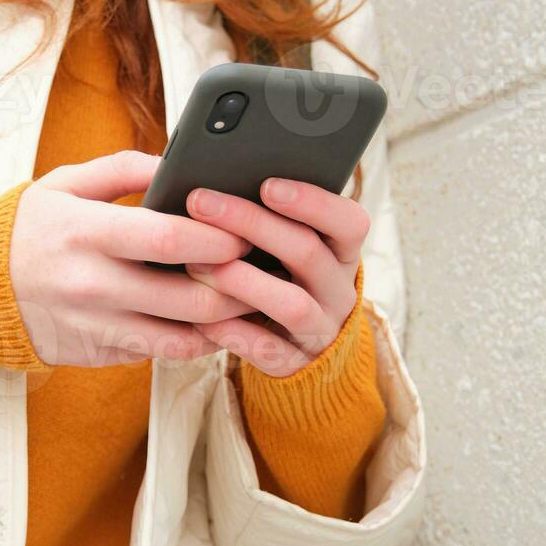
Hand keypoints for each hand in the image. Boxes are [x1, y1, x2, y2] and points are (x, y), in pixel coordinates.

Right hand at [10, 151, 262, 366]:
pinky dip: (193, 341)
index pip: (167, 240)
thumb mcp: (64, 183)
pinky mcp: (97, 354)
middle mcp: (92, 285)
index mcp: (86, 233)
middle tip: (259, 269)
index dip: (217, 238)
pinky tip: (211, 321)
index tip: (245, 231)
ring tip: (247, 299)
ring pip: (182, 338)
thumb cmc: (31, 228)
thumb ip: (123, 169)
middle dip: (237, 286)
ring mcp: (95, 327)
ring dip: (224, 322)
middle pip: (189, 298)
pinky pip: (159, 354)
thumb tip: (178, 162)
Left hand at [180, 178, 369, 376]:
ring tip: (196, 263)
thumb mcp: (293, 248)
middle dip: (253, 224)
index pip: (349, 222)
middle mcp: (338, 289)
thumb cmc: (286, 279)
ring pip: (292, 305)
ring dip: (243, 281)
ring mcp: (320, 329)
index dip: (313, 202)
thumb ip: (272, 219)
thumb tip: (218, 182)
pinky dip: (233, 333)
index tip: (268, 184)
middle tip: (202, 203)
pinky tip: (200, 318)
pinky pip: (267, 350)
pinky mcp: (295, 364)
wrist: (307, 351)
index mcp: (342, 252)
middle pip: (307, 252)